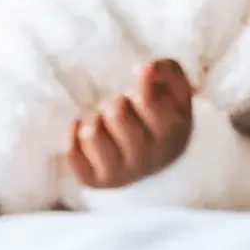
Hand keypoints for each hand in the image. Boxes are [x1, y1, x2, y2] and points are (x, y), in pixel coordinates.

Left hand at [68, 59, 194, 189]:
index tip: (140, 77)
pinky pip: (73, 155)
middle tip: (121, 106)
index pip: (145, 100)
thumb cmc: (163, 115)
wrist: (158, 160)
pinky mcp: (96, 182)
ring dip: (94, 120)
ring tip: (103, 121)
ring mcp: (121, 173)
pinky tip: (84, 131)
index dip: (140, 83)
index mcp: (169, 135)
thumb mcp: (176, 90)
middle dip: (115, 103)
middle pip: (116, 114)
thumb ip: (167, 70)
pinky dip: (74, 137)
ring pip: (92, 134)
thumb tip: (144, 68)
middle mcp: (146, 158)